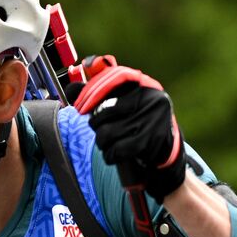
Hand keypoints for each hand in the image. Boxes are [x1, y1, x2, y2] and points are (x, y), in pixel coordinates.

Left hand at [72, 57, 185, 201]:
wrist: (165, 149)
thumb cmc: (137, 122)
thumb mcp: (121, 102)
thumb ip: (97, 94)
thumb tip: (71, 89)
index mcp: (142, 84)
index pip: (109, 81)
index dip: (90, 95)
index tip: (80, 108)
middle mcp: (150, 98)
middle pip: (104, 112)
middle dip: (97, 125)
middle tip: (102, 131)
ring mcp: (153, 119)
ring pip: (108, 133)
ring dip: (103, 143)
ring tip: (109, 143)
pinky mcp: (153, 140)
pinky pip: (118, 149)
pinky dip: (111, 155)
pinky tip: (114, 154)